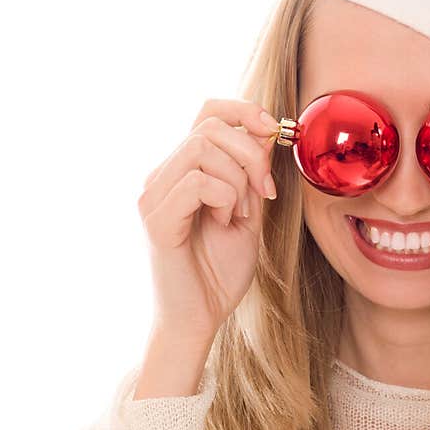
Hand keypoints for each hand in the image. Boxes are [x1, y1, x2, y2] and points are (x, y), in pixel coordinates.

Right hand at [136, 97, 281, 342]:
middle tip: (264, 193)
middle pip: (210, 127)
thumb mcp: (248, 211)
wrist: (200, 318)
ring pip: (203, 149)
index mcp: (183, 169)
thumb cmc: (220, 271)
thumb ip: (253, 174)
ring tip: (239, 214)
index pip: (208, 112)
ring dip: (237, 180)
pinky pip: (197, 183)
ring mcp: (154, 195)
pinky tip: (224, 223)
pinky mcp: (156, 218)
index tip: (275, 131)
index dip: (245, 111)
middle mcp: (162, 175)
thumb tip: (267, 132)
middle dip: (251, 154)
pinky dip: (225, 199)